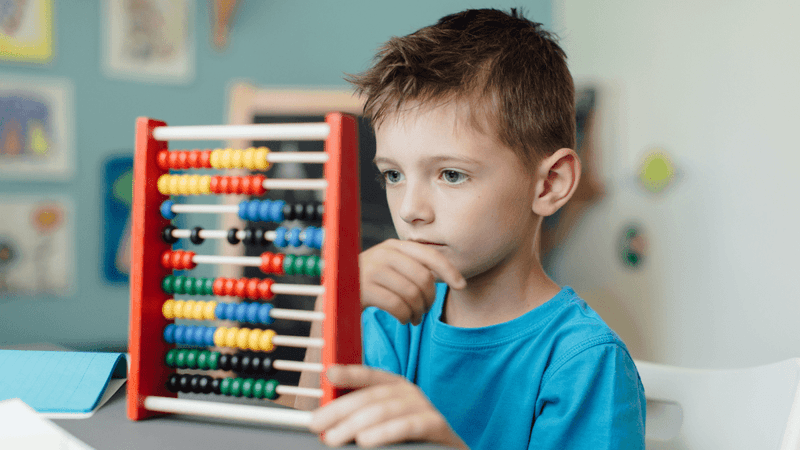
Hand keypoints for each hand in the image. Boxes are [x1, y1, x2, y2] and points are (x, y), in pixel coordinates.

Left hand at [310, 365, 467, 448]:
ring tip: (334, 437)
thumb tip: (327, 421)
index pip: (370, 376)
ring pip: (385, 410)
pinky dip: (386, 432)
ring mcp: (424, 407)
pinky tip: (366, 440)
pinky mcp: (436, 425)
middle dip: (340, 409)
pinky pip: (409, 425)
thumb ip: (360, 418)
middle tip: (317, 424)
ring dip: (355, 424)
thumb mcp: (385, 424)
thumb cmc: (410, 441)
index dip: (350, 373)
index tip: (329, 374)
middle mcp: (409, 392)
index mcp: (395, 387)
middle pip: (371, 396)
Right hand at [360, 239, 465, 324]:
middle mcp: (383, 253)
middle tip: (425, 311)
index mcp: (394, 245)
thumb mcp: (390, 268)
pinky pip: (397, 305)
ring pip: (412, 293)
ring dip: (418, 311)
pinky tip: (404, 320)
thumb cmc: (369, 284)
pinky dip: (406, 316)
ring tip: (415, 318)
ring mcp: (371, 269)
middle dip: (430, 299)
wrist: (334, 295)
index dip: (450, 270)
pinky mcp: (363, 288)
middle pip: (424, 278)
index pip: (430, 254)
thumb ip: (413, 267)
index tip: (462, 285)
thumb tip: (450, 277)